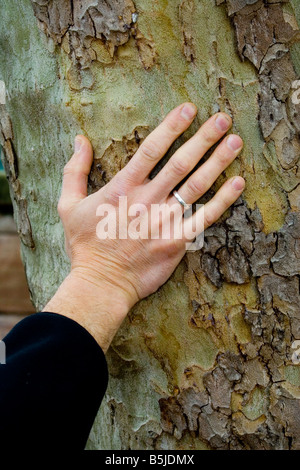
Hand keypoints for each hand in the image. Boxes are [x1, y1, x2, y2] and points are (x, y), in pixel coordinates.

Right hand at [43, 103, 244, 350]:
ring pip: (197, 186)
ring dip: (218, 161)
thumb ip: (75, 170)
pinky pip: (205, 218)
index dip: (171, 126)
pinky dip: (224, 200)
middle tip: (223, 118)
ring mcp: (164, 221)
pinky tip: (238, 182)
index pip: (151, 149)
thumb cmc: (85, 245)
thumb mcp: (68, 204)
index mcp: (123, 188)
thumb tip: (80, 140)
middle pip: (181, 162)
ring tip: (235, 141)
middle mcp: (147, 200)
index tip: (189, 108)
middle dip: (204, 138)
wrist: (101, 283)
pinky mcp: (177, 241)